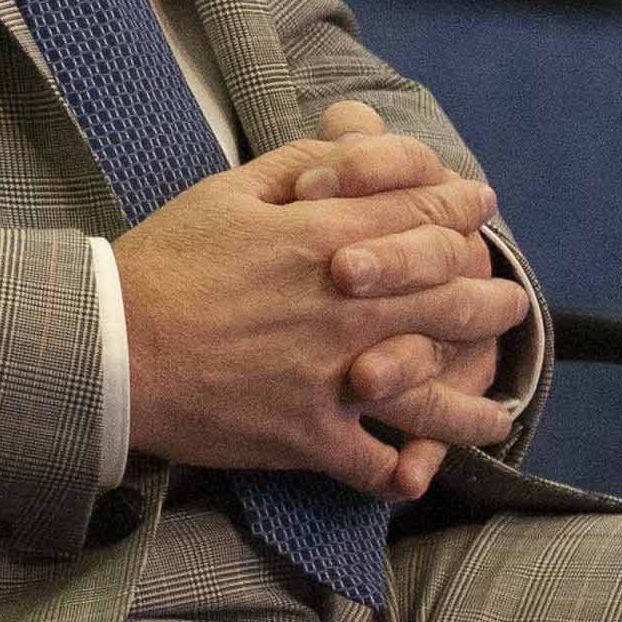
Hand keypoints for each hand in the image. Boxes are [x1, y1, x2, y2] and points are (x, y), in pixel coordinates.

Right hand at [118, 101, 524, 501]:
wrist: (111, 349)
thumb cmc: (164, 263)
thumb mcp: (228, 192)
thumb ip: (300, 166)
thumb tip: (351, 146)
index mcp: (328, 237)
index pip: (424, 215)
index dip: (461, 210)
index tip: (480, 210)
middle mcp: (348, 308)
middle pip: (451, 299)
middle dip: (492, 299)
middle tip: (510, 302)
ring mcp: (335, 377)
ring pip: (434, 394)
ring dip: (474, 402)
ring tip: (496, 408)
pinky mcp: (310, 437)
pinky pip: (375, 465)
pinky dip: (402, 475)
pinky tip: (418, 475)